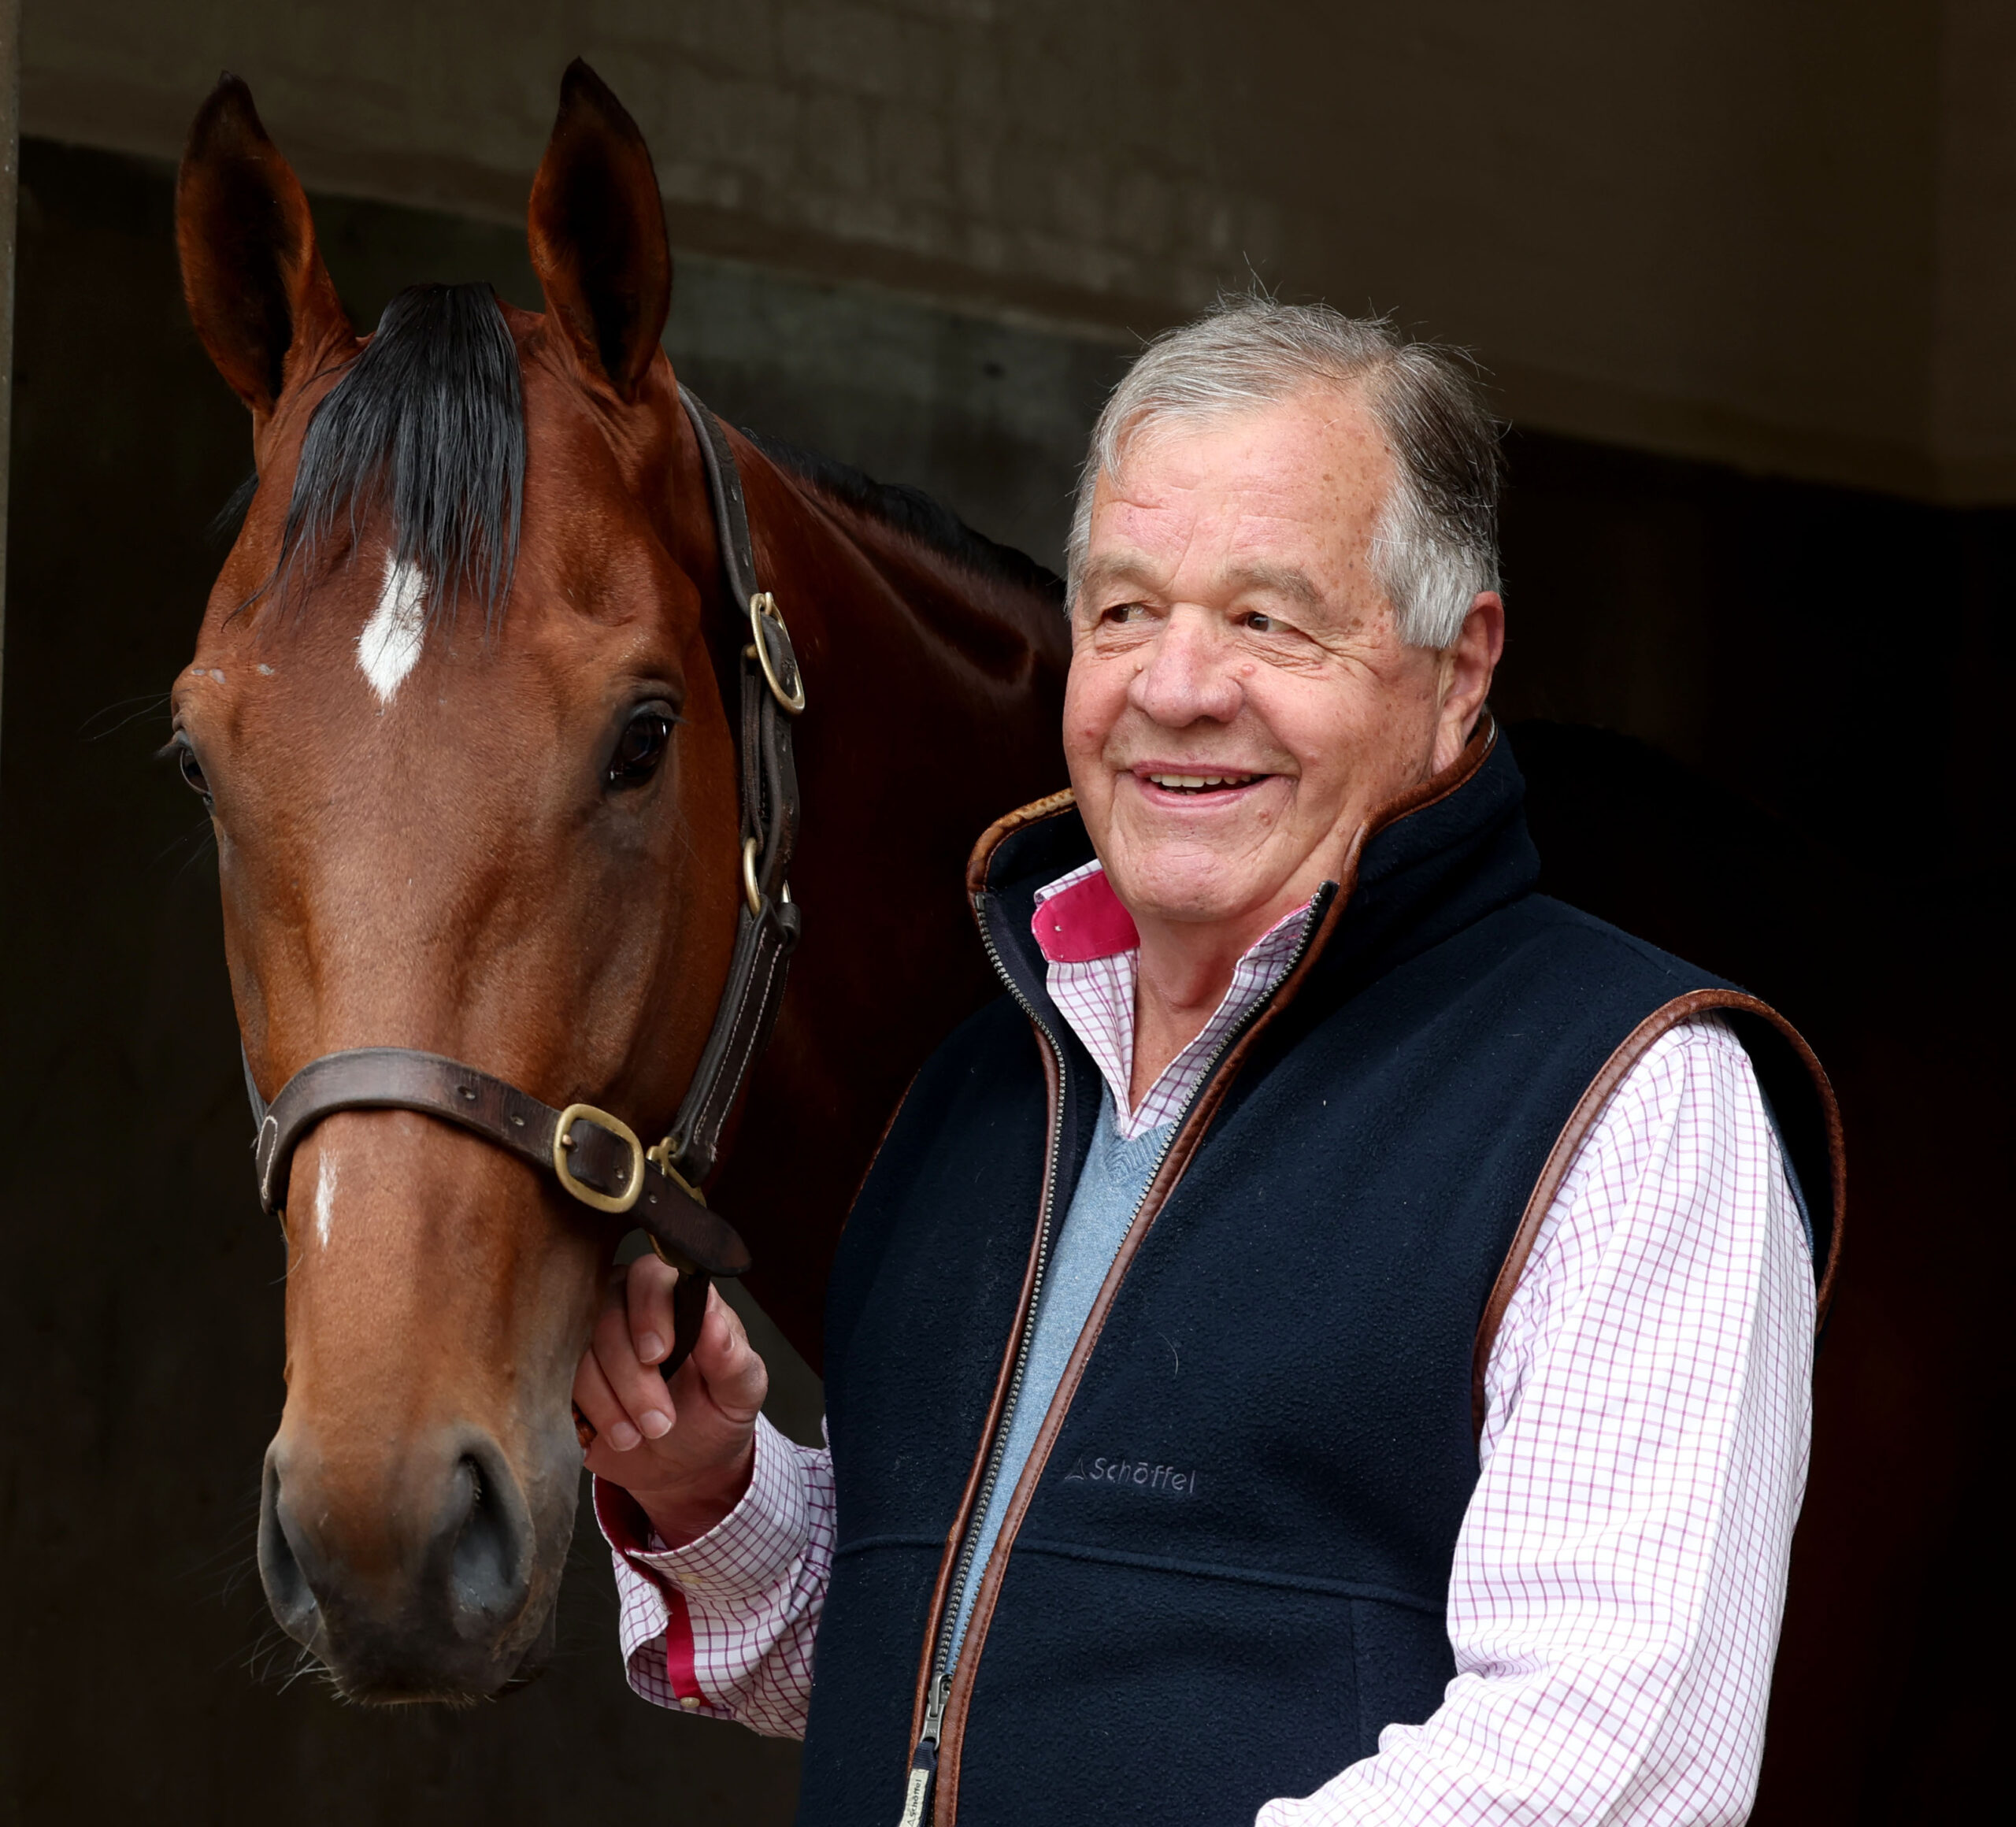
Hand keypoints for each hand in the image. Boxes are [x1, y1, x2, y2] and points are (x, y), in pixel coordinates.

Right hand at [573, 1254, 768, 1545]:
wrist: (683, 1466)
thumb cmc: (715, 1414)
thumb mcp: (739, 1393)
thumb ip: (733, 1358)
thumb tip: (716, 1322)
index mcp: (675, 1297)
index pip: (650, 1276)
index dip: (649, 1311)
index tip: (659, 1354)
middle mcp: (627, 1308)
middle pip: (608, 1316)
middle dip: (632, 1375)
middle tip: (661, 1422)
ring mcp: (591, 1342)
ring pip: (581, 1354)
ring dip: (611, 1402)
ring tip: (643, 1435)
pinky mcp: (567, 1378)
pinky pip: (559, 1385)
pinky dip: (589, 1415)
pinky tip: (617, 1437)